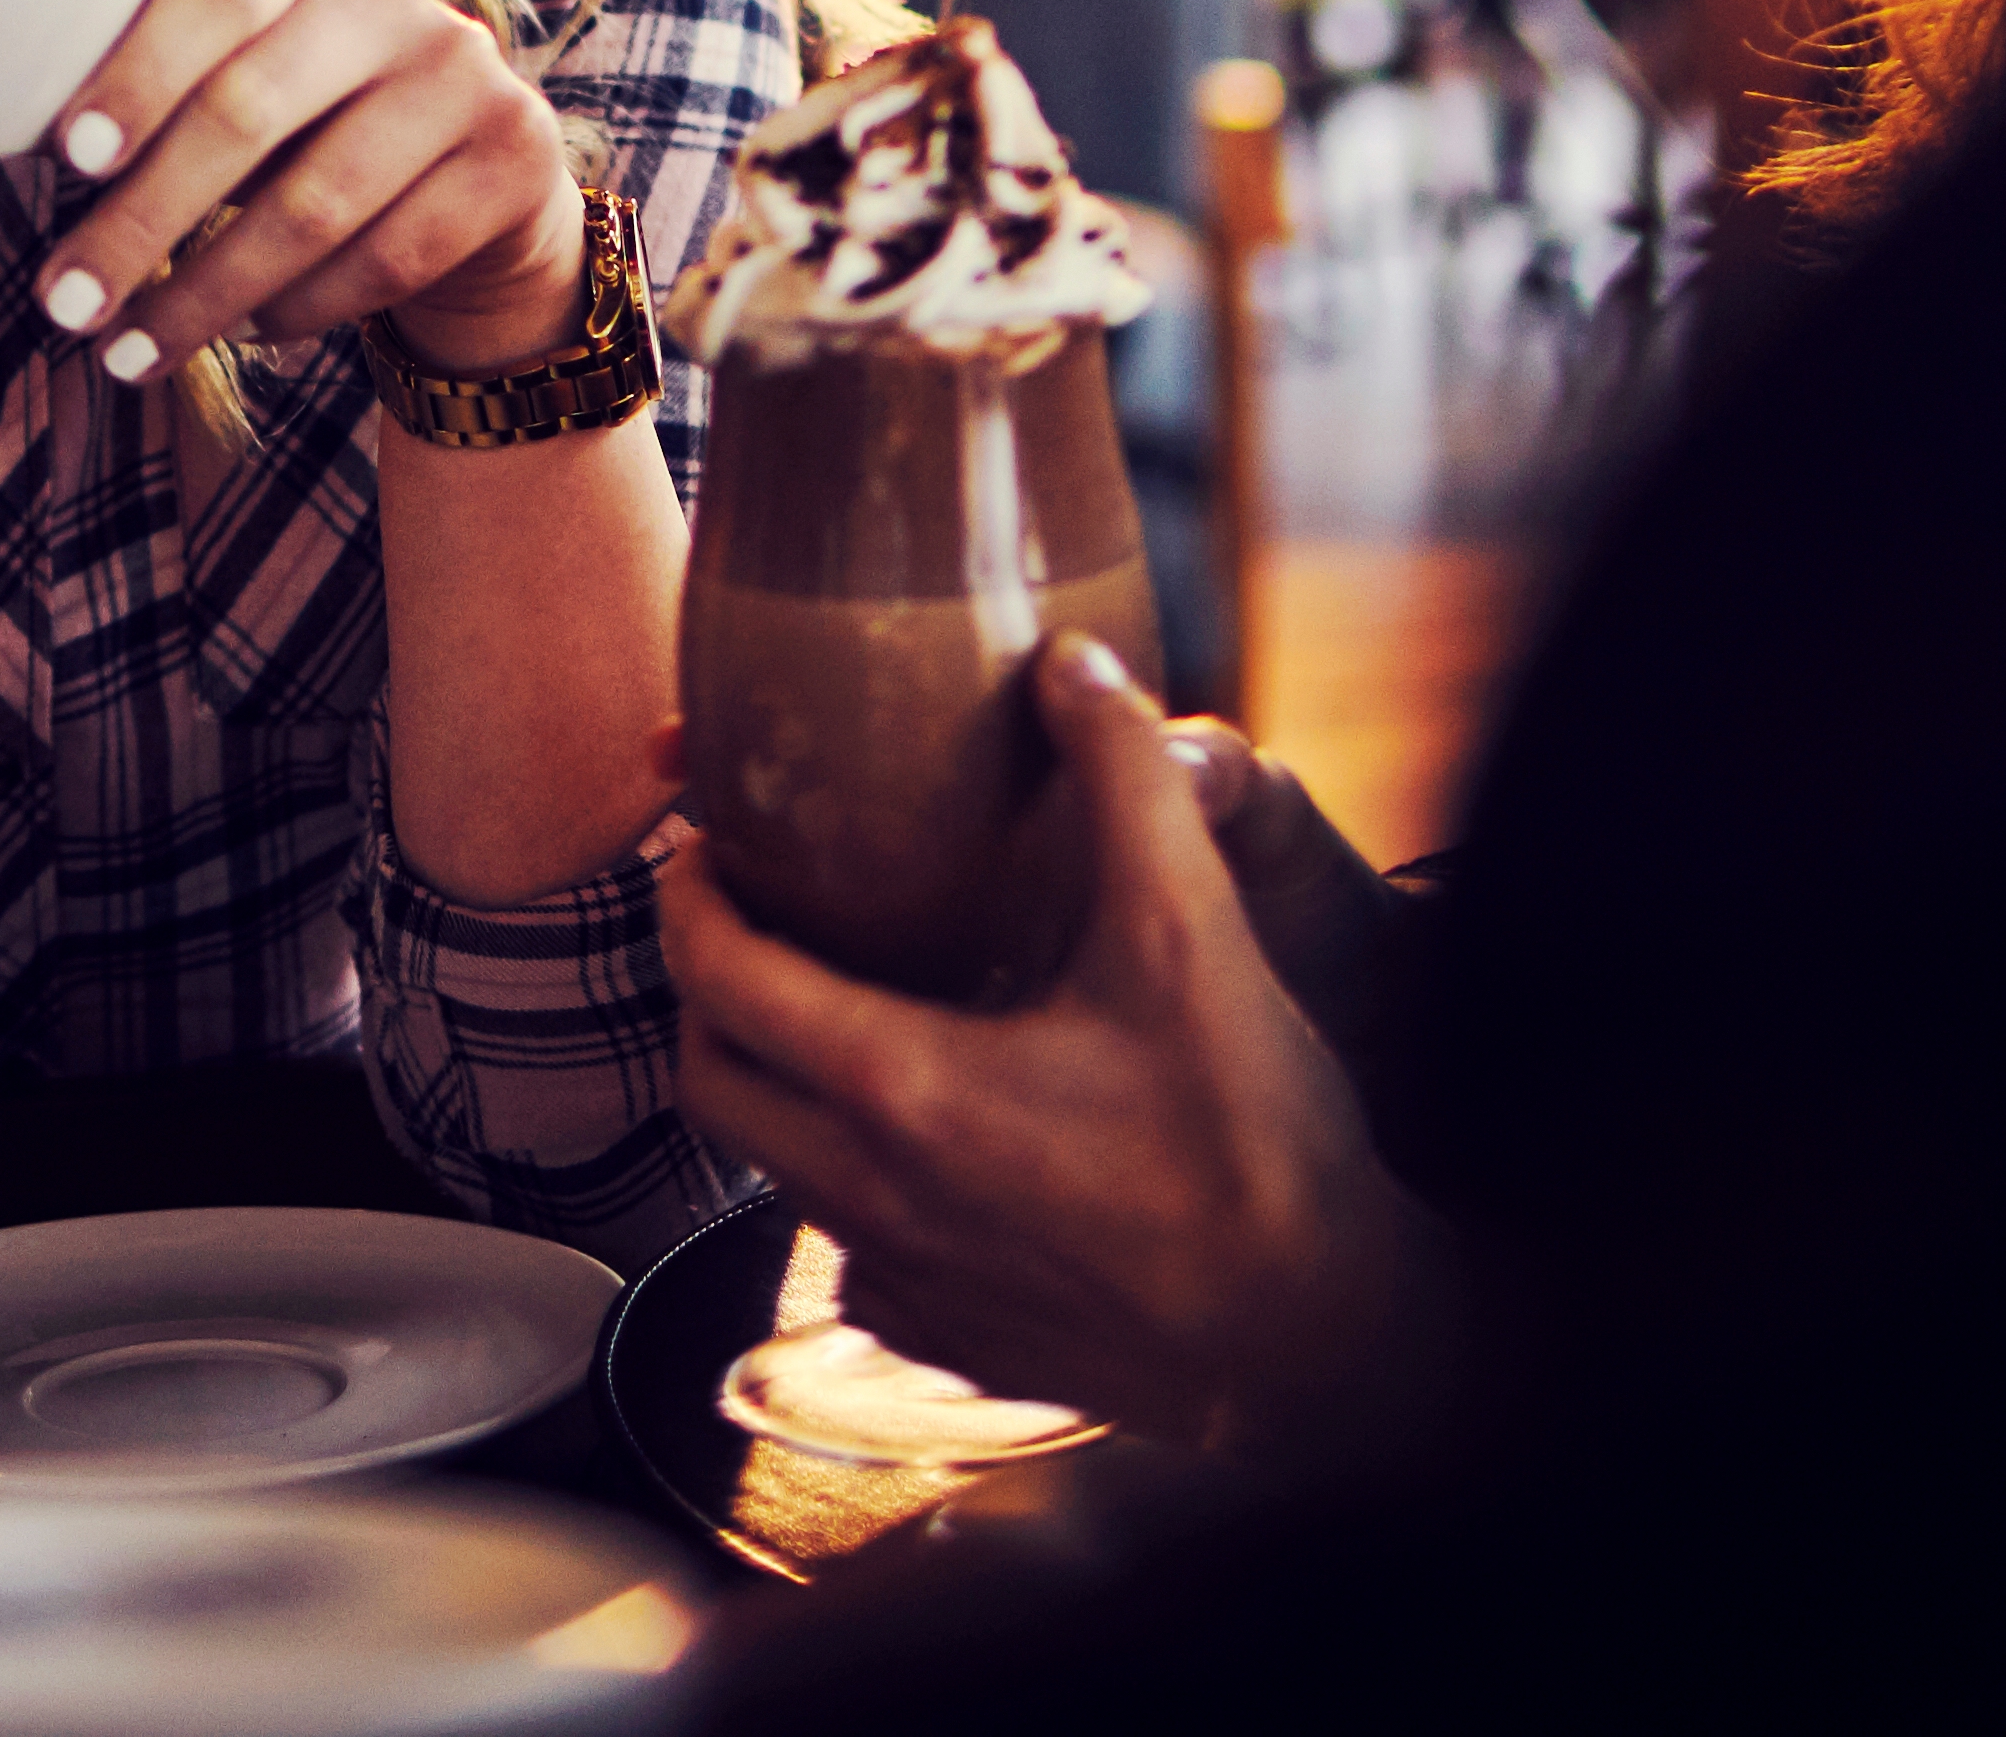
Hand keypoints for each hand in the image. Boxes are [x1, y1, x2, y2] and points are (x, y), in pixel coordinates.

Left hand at [35, 0, 576, 379]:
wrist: (472, 176)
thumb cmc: (302, 126)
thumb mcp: (233, 81)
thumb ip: (151, 92)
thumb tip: (13, 137)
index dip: (139, 71)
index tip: (69, 159)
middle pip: (249, 110)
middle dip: (142, 221)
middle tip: (63, 301)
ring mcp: (464, 72)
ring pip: (314, 205)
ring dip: (205, 294)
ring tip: (126, 351)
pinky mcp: (516, 156)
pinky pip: (385, 258)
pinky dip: (300, 309)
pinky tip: (246, 335)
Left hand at [662, 631, 1454, 1447]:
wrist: (1318, 1335)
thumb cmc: (1254, 1138)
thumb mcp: (1193, 933)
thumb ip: (1124, 778)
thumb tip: (1068, 663)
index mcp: (902, 1090)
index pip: (719, 980)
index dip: (687, 899)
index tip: (700, 846)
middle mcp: (873, 1199)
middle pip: (710, 1082)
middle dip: (705, 991)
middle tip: (748, 921)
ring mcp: (906, 1286)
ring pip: (775, 1174)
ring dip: (779, 1088)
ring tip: (838, 1013)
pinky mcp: (952, 1342)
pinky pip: (849, 1257)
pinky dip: (851, 1187)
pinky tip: (925, 1143)